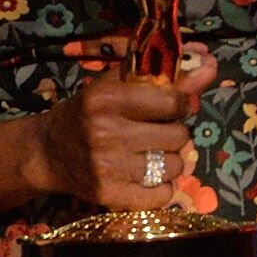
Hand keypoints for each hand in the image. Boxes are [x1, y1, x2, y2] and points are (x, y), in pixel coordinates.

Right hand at [27, 49, 213, 208]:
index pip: (173, 102)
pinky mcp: (109, 195)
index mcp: (105, 98)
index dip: (180, 105)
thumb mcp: (115, 86)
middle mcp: (105, 131)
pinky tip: (145, 177)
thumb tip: (209, 61)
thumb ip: (164, 75)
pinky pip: (163, 195)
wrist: (46, 152)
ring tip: (149, 155)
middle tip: (156, 133)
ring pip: (175, 166)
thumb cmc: (86, 113)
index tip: (170, 107)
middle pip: (179, 136)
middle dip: (174, 133)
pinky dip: (161, 188)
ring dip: (169, 161)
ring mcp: (107, 166)